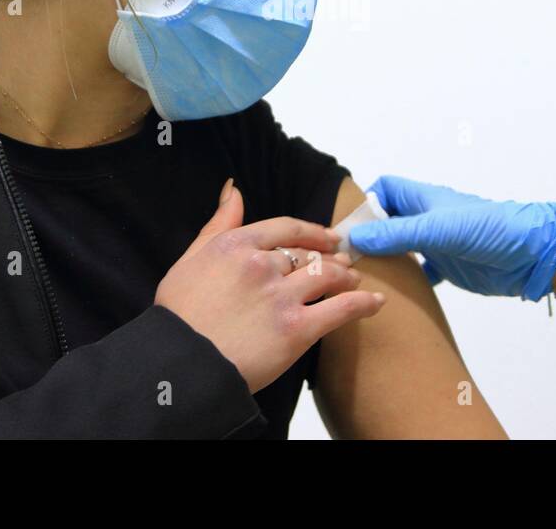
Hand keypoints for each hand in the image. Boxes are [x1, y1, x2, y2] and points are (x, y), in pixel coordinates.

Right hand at [155, 179, 384, 393]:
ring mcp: (282, 296)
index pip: (286, 228)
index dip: (312, 231)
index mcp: (237, 244)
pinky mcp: (297, 329)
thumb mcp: (189, 260)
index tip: (328, 237)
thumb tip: (235, 190)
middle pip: (309, 254)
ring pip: (328, 276)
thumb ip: (218, 224)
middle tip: (344, 263)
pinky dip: (363, 304)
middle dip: (330, 258)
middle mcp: (263, 264)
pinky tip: (376, 302)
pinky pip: (340, 310)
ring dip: (347, 277)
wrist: (180, 365)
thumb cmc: (179, 316)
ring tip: (356, 280)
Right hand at [348, 175, 555, 300]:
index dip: (365, 203)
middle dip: (368, 234)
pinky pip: (421, 272)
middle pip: (388, 220)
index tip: (348, 229)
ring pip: (401, 247)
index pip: (384, 190)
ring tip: (362, 276)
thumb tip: (354, 238)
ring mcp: (437, 243)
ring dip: (384, 258)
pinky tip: (395, 294)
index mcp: (423, 199)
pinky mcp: (449, 267)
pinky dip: (408, 281)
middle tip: (346, 258)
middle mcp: (427, 218)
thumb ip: (397, 233)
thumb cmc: (492, 230)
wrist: (536, 254)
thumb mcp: (439, 229)